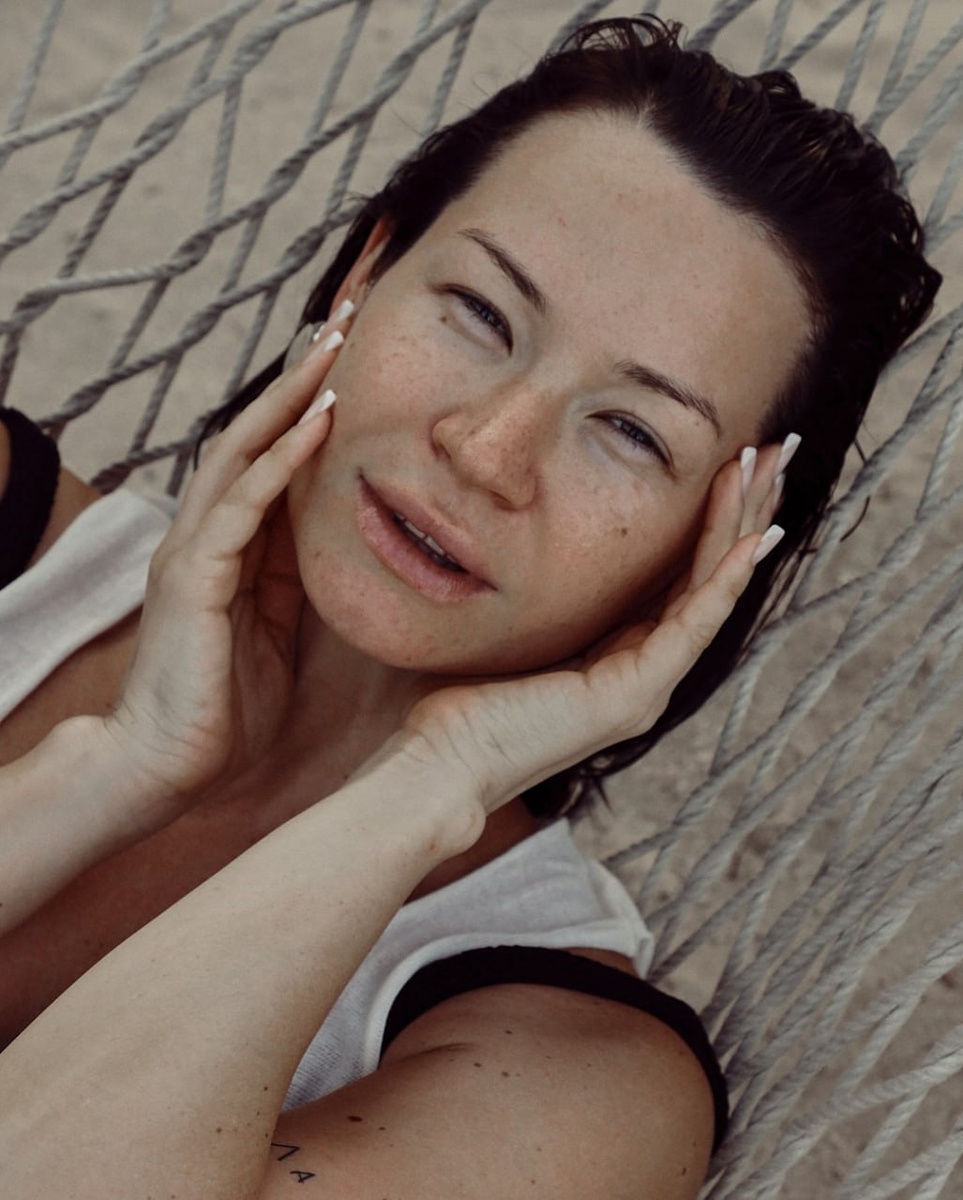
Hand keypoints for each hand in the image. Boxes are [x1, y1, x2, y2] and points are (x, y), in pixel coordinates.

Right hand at [103, 308, 352, 806]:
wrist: (167, 763)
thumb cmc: (225, 706)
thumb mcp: (276, 631)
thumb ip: (293, 582)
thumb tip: (335, 544)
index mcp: (230, 547)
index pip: (271, 457)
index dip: (307, 406)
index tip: (352, 361)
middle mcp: (207, 532)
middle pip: (254, 433)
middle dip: (299, 376)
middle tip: (344, 319)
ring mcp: (195, 547)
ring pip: (243, 450)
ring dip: (291, 395)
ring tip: (334, 344)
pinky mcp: (195, 573)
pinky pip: (244, 503)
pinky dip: (282, 458)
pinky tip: (319, 421)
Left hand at [391, 440, 790, 816]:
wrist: (439, 765)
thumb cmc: (456, 705)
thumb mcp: (511, 631)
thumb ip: (541, 597)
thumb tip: (511, 538)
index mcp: (618, 660)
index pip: (680, 578)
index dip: (711, 521)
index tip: (734, 463)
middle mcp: (644, 675)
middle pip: (707, 577)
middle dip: (742, 510)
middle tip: (778, 451)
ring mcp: (644, 689)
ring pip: (710, 592)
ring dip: (741, 525)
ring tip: (770, 465)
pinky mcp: (632, 695)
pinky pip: (691, 624)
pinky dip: (723, 578)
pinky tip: (753, 537)